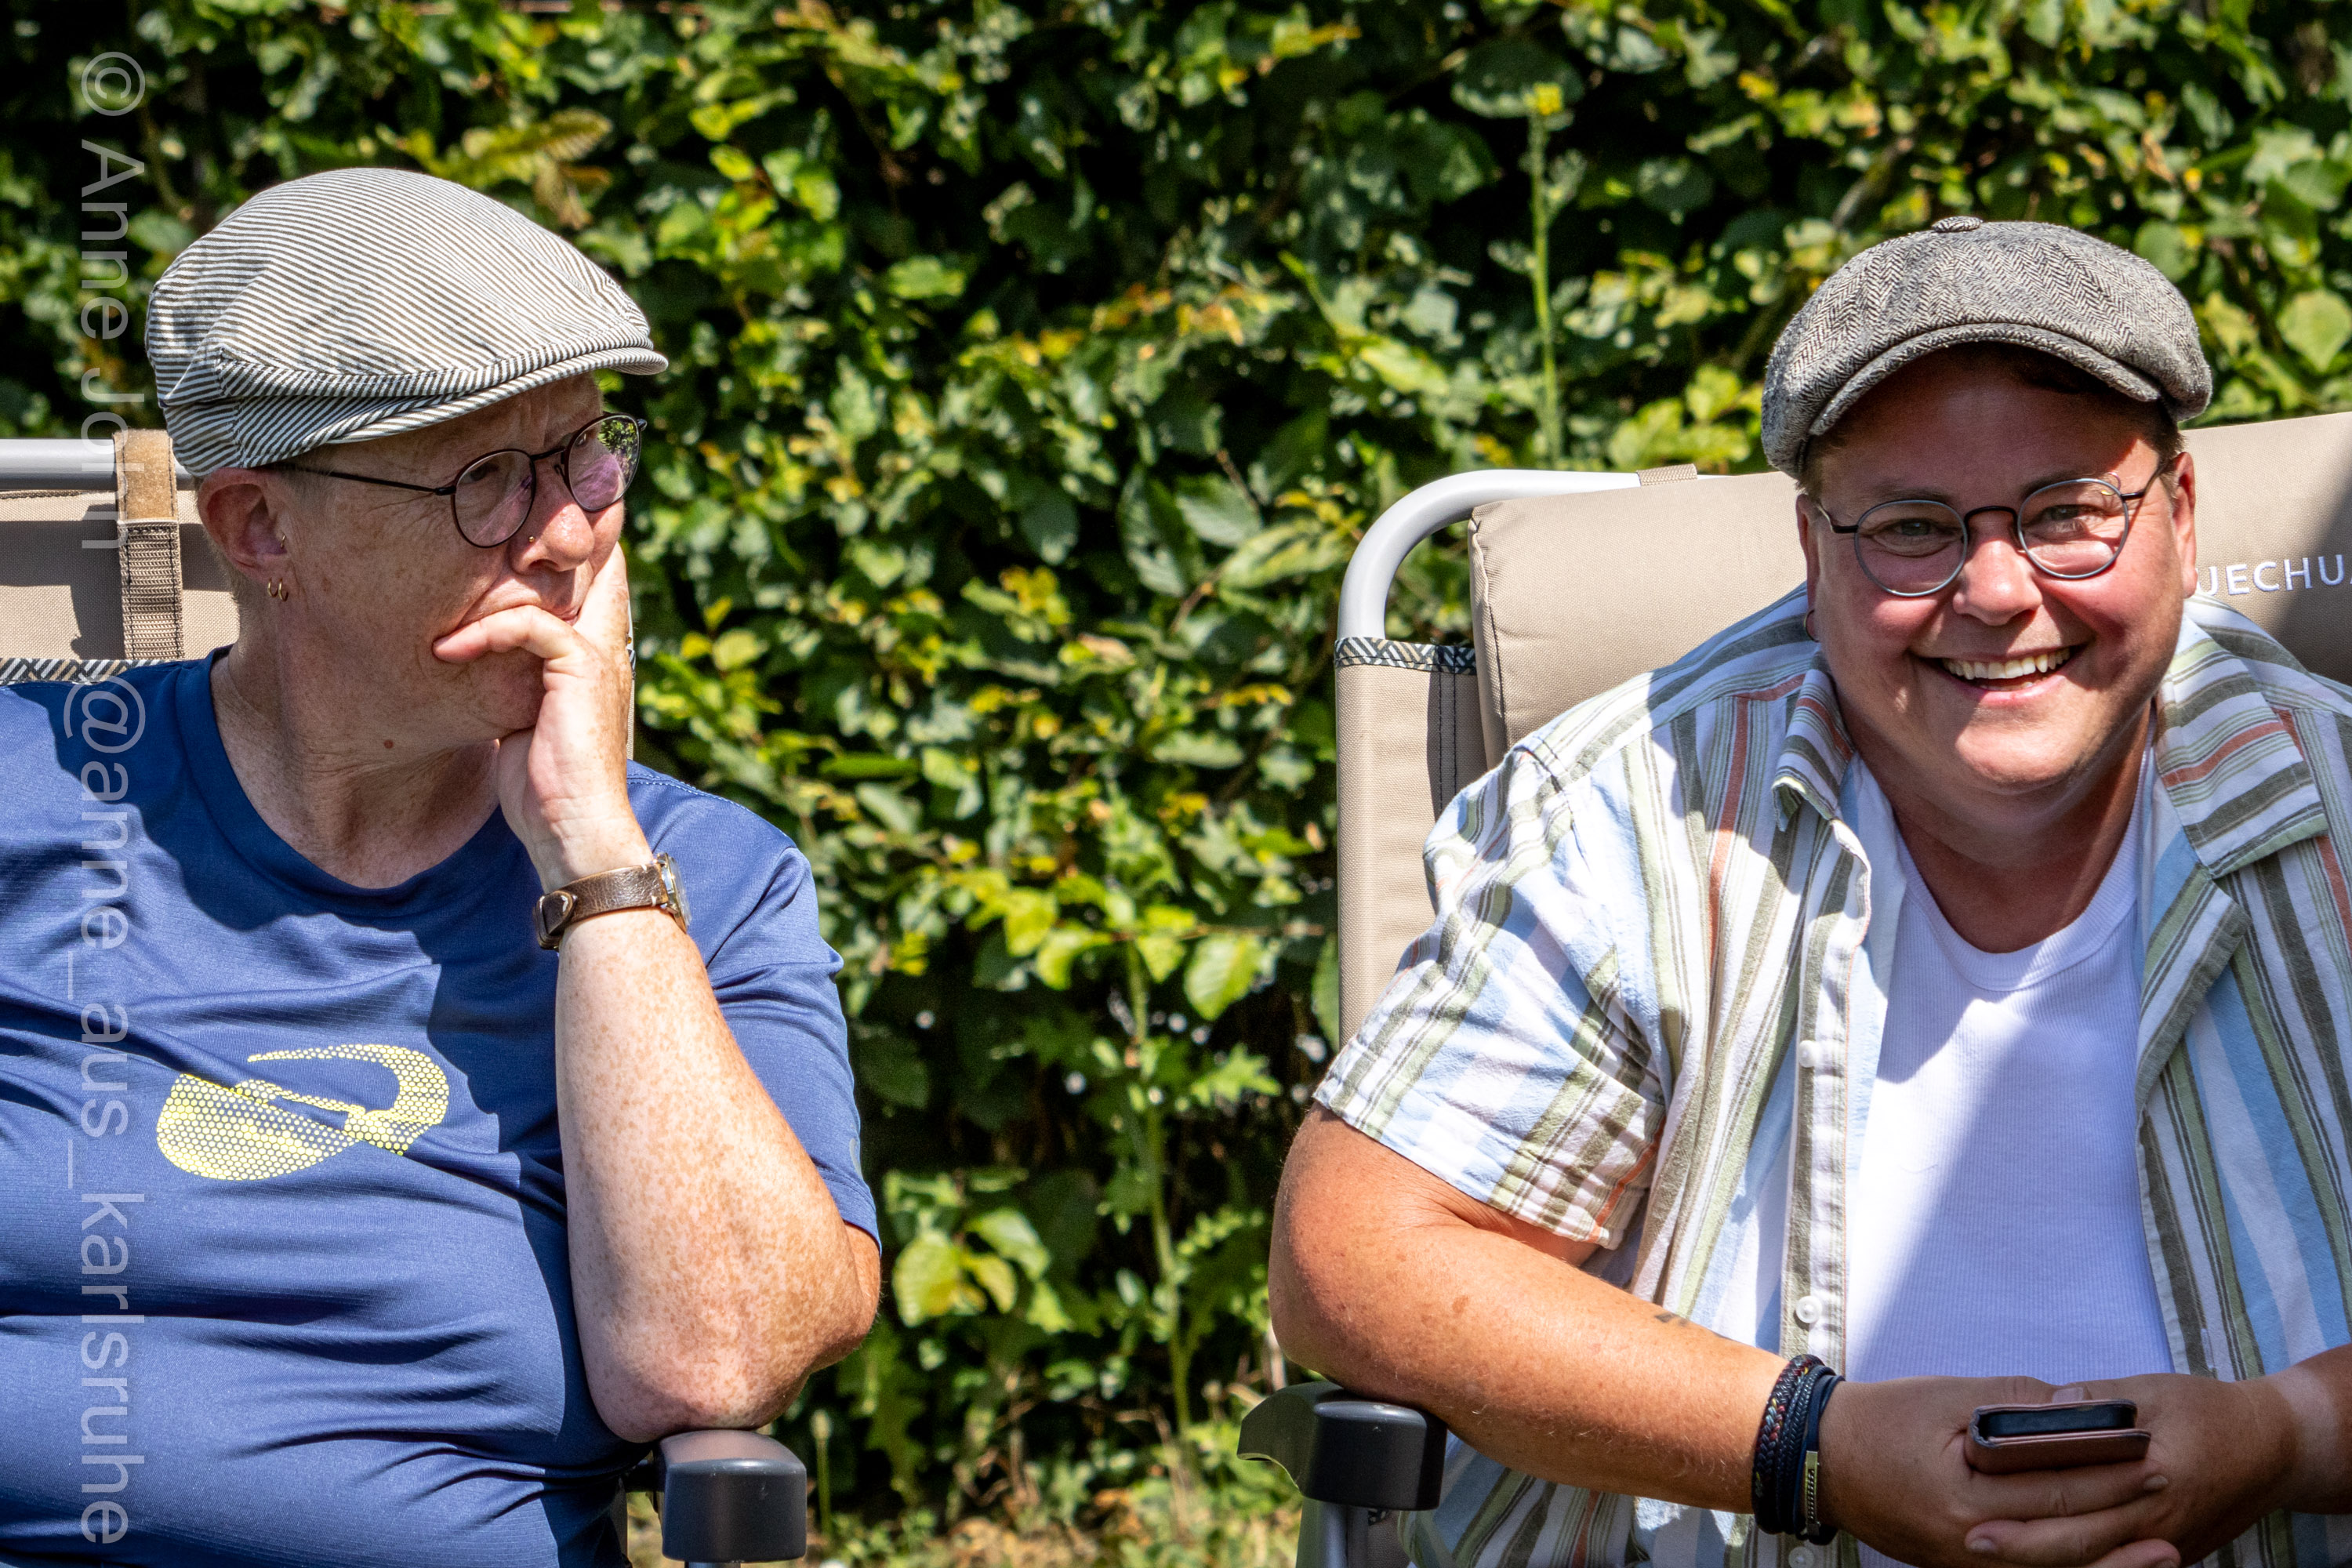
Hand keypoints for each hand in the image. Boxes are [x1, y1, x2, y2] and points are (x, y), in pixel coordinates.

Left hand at [431, 545, 648, 889]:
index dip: (563, 557)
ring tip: (447, 607)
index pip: (594, 584)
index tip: (504, 553)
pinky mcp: (580, 669)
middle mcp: (606, 649)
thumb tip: (464, 668)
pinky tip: (448, 652)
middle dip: (545, 543)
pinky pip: (531, 626)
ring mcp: (598, 656)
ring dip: (493, 589)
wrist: (575, 830)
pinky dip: (486, 633)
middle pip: (594, 563)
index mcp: (597, 660)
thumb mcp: (522, 724)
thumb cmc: (544, 791)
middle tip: (485, 535)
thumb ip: (512, 685)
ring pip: (558, 584)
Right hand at [1816, 1376, 2177, 1567]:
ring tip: (2164, 1551)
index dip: (2109, 1473)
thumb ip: (2017, 1403)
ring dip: (2112, 1561)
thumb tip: (2081, 1409)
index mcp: (1964, 1497)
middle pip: (2064, 1537)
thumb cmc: (1880, 1421)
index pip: (2055, 1489)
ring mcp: (1965, 1565)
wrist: (1820, 1458)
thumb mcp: (1947, 1397)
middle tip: (2170, 1489)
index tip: (2152, 1455)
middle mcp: (1970, 1544)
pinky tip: (2102, 1561)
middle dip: (2122, 1514)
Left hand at [1966, 1376, 2299, 1566]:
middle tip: (1970, 1539)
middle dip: (2021, 1544)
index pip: (2077, 1494)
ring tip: (1992, 1552)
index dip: (2025, 1500)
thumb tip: (2050, 1404)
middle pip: (2080, 1543)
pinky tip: (2039, 1557)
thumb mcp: (2154, 1391)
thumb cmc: (2211, 1413)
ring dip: (2044, 1560)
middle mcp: (2157, 1521)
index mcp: (2152, 1475)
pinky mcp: (2169, 1552)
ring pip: (2095, 1562)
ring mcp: (2164, 1544)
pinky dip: (2079, 1564)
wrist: (2276, 1450)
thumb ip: (2099, 1401)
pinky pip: (2117, 1566)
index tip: (1976, 1498)